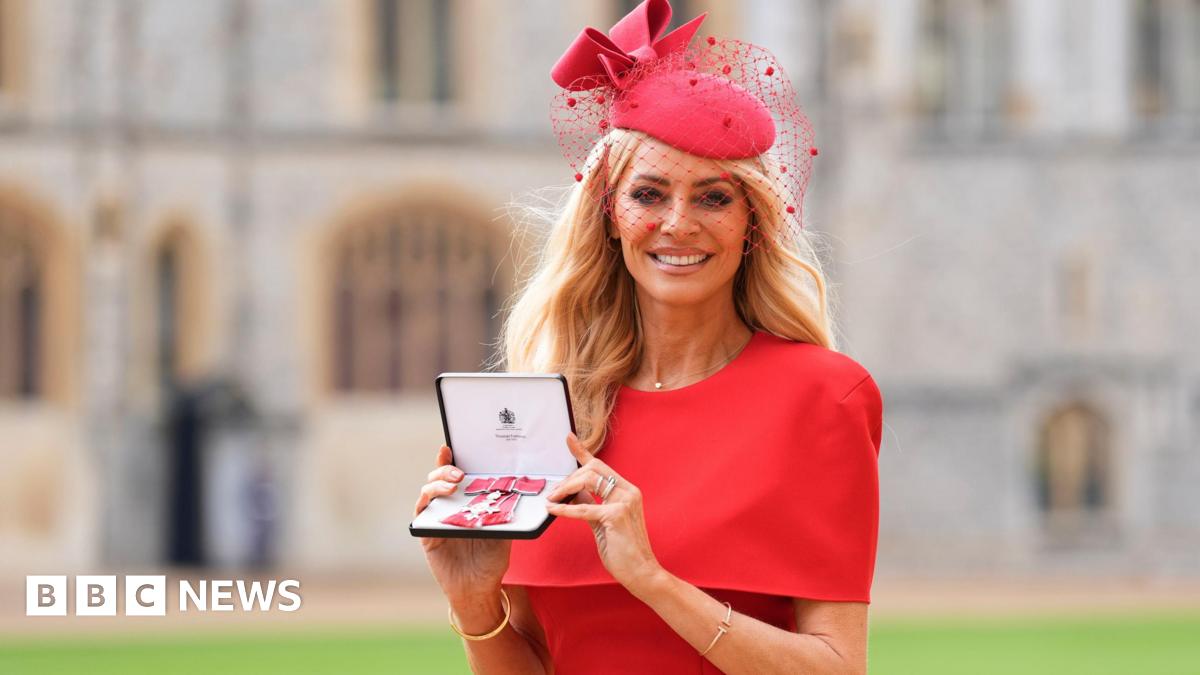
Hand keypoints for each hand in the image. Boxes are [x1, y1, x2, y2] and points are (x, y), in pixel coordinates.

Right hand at [414, 444, 511, 601]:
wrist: (480, 589)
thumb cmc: (492, 559)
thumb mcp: (504, 528)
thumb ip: (505, 509)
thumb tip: (516, 487)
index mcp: (466, 502)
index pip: (456, 475)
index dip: (451, 460)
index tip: (450, 446)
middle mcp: (448, 506)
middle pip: (438, 478)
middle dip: (444, 469)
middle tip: (459, 471)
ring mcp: (435, 518)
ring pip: (428, 491)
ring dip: (437, 483)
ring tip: (453, 483)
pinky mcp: (425, 533)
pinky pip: (421, 512)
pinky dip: (427, 501)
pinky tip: (437, 499)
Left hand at [545, 432, 662, 592]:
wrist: (642, 572)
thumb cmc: (624, 551)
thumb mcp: (603, 522)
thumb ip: (591, 505)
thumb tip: (572, 494)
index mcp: (627, 491)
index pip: (600, 465)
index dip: (582, 451)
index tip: (569, 438)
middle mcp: (628, 492)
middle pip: (592, 469)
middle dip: (568, 479)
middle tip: (553, 494)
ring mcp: (624, 502)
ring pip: (588, 480)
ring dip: (565, 489)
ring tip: (552, 500)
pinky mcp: (616, 516)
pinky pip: (583, 508)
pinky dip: (565, 509)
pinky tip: (553, 510)